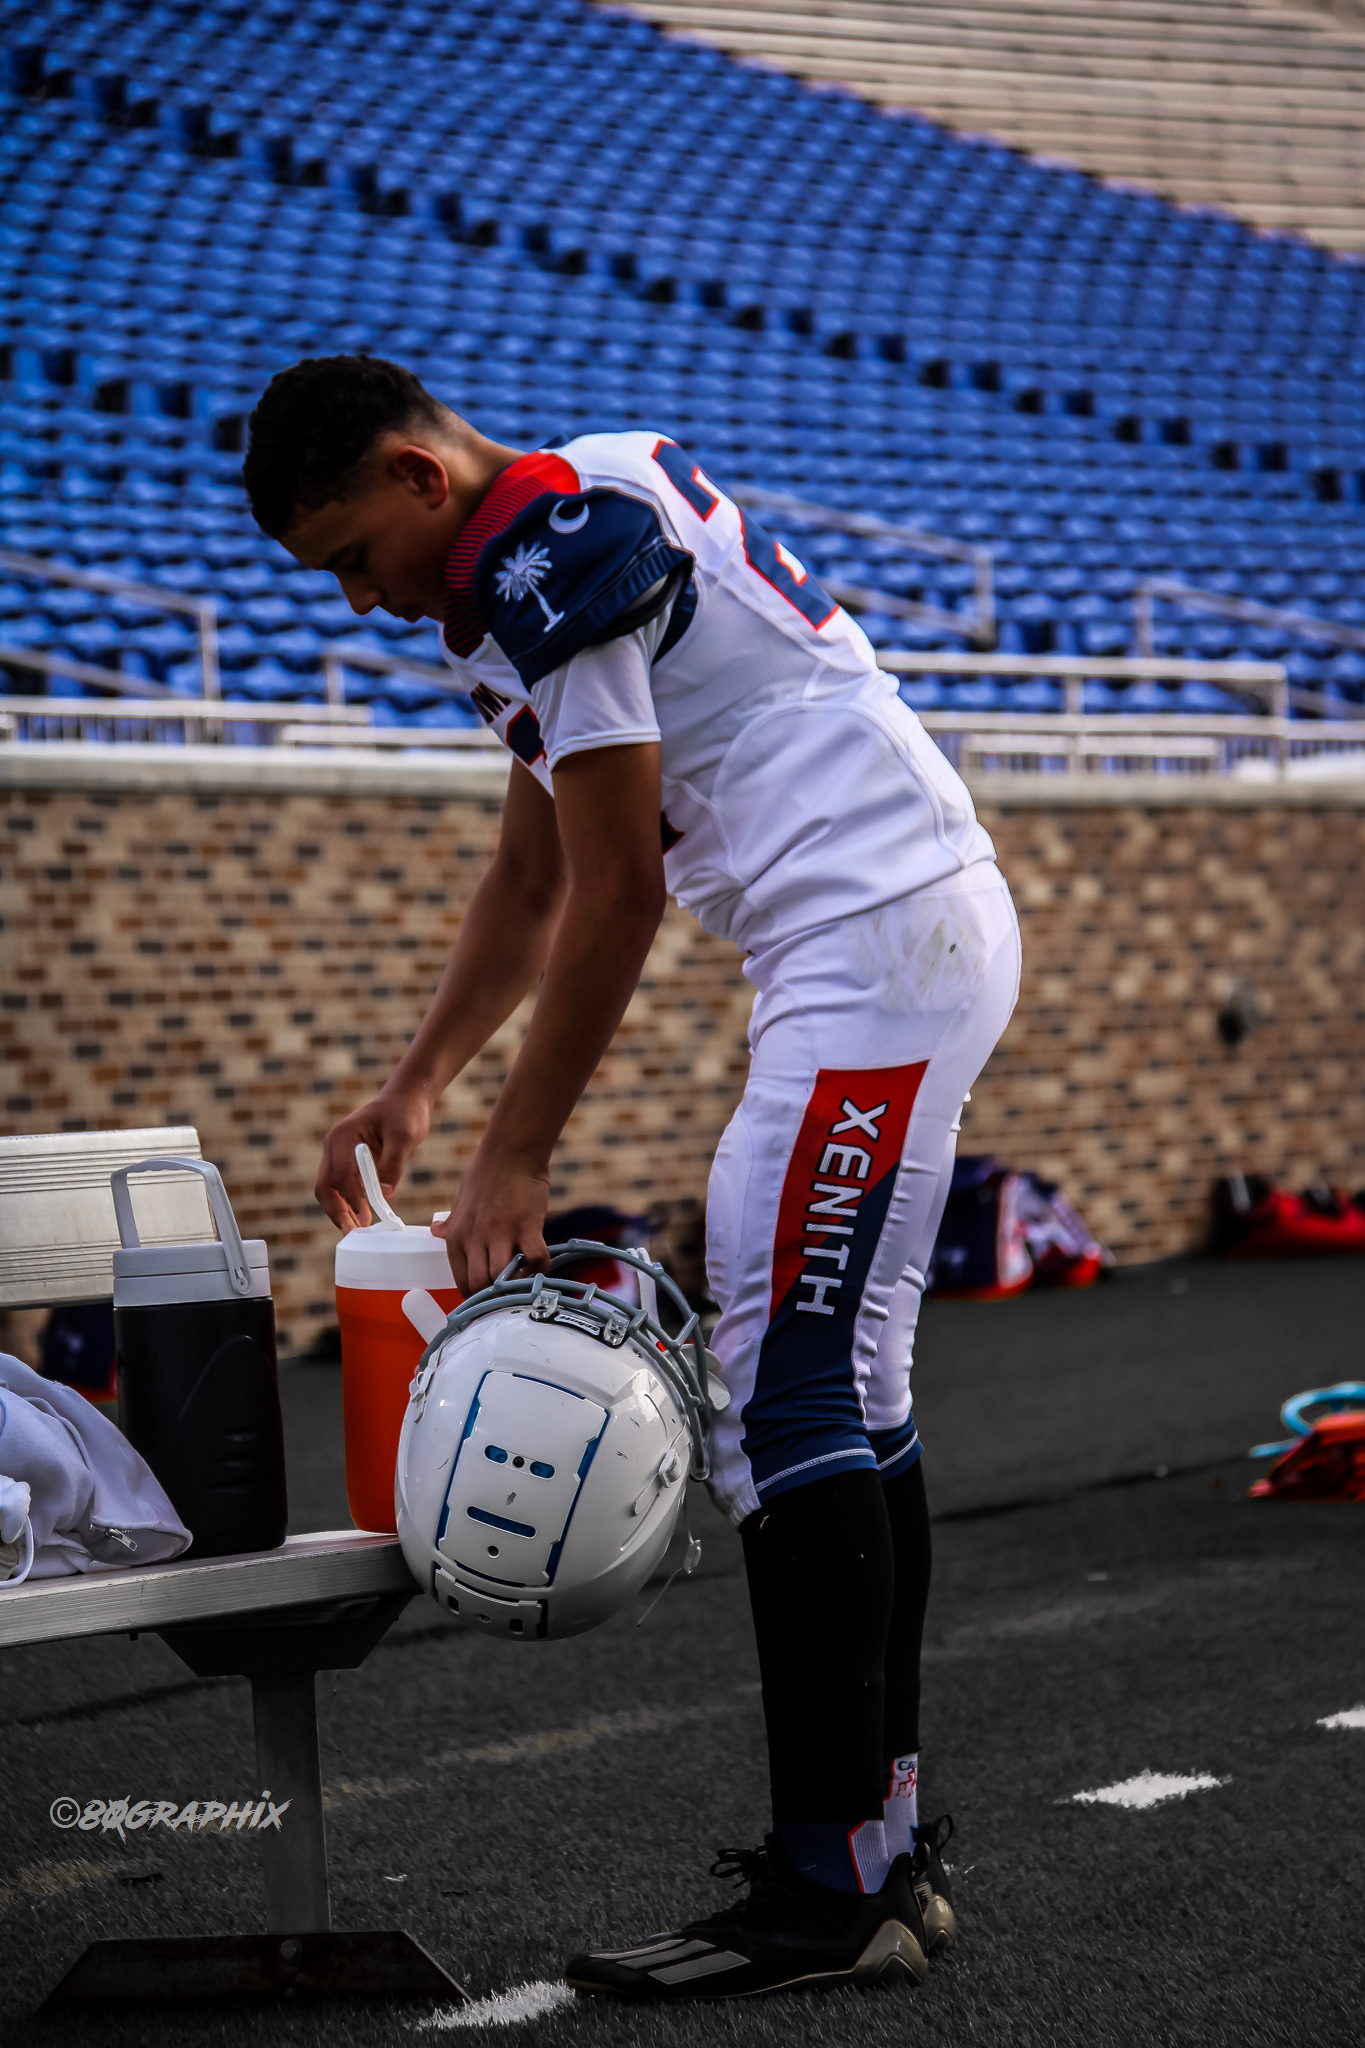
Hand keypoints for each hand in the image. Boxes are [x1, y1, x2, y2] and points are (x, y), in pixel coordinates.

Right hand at [315, 1088, 432, 1231]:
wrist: (404, 1099)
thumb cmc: (404, 1113)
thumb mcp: (405, 1136)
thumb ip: (393, 1164)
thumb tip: (385, 1194)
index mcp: (343, 1137)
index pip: (341, 1175)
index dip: (352, 1199)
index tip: (365, 1217)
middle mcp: (334, 1146)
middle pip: (325, 1186)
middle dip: (336, 1211)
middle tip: (352, 1233)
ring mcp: (338, 1154)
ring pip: (330, 1189)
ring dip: (341, 1210)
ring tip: (356, 1230)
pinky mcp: (348, 1161)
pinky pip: (343, 1186)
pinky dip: (349, 1202)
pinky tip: (361, 1217)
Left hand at [434, 1146, 550, 1294]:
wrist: (510, 1151)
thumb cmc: (485, 1173)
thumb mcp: (459, 1200)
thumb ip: (451, 1222)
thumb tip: (436, 1231)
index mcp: (456, 1236)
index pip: (462, 1281)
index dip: (477, 1295)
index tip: (490, 1295)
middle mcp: (474, 1239)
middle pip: (480, 1286)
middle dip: (495, 1295)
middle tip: (508, 1291)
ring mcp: (500, 1234)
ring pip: (503, 1279)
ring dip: (515, 1283)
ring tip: (523, 1277)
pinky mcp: (526, 1226)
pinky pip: (535, 1259)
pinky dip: (539, 1267)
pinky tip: (539, 1262)